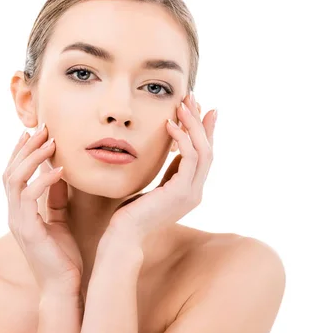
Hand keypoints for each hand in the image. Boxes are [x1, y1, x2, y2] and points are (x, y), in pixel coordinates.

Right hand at [3, 123, 82, 298]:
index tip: (33, 132)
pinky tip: (60, 170)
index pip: (13, 175)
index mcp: (19, 212)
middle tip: (42, 128)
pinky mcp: (28, 230)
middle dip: (25, 148)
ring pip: (14, 179)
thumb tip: (59, 172)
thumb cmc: (62, 257)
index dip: (20, 152)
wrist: (63, 289)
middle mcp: (13, 214)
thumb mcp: (60, 220)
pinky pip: (29, 197)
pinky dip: (43, 180)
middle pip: (9, 172)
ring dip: (32, 158)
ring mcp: (17, 222)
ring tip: (50, 142)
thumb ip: (55, 197)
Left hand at [100, 92, 216, 252]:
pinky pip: (188, 158)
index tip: (199, 107)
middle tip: (193, 97)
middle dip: (201, 121)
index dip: (203, 130)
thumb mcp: (152, 185)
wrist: (123, 235)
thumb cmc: (130, 212)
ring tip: (182, 104)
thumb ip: (166, 171)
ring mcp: (191, 193)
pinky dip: (182, 139)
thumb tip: (171, 149)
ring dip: (193, 125)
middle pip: (208, 149)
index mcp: (189, 189)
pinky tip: (169, 124)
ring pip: (203, 151)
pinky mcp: (181, 192)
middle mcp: (195, 191)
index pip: (202, 154)